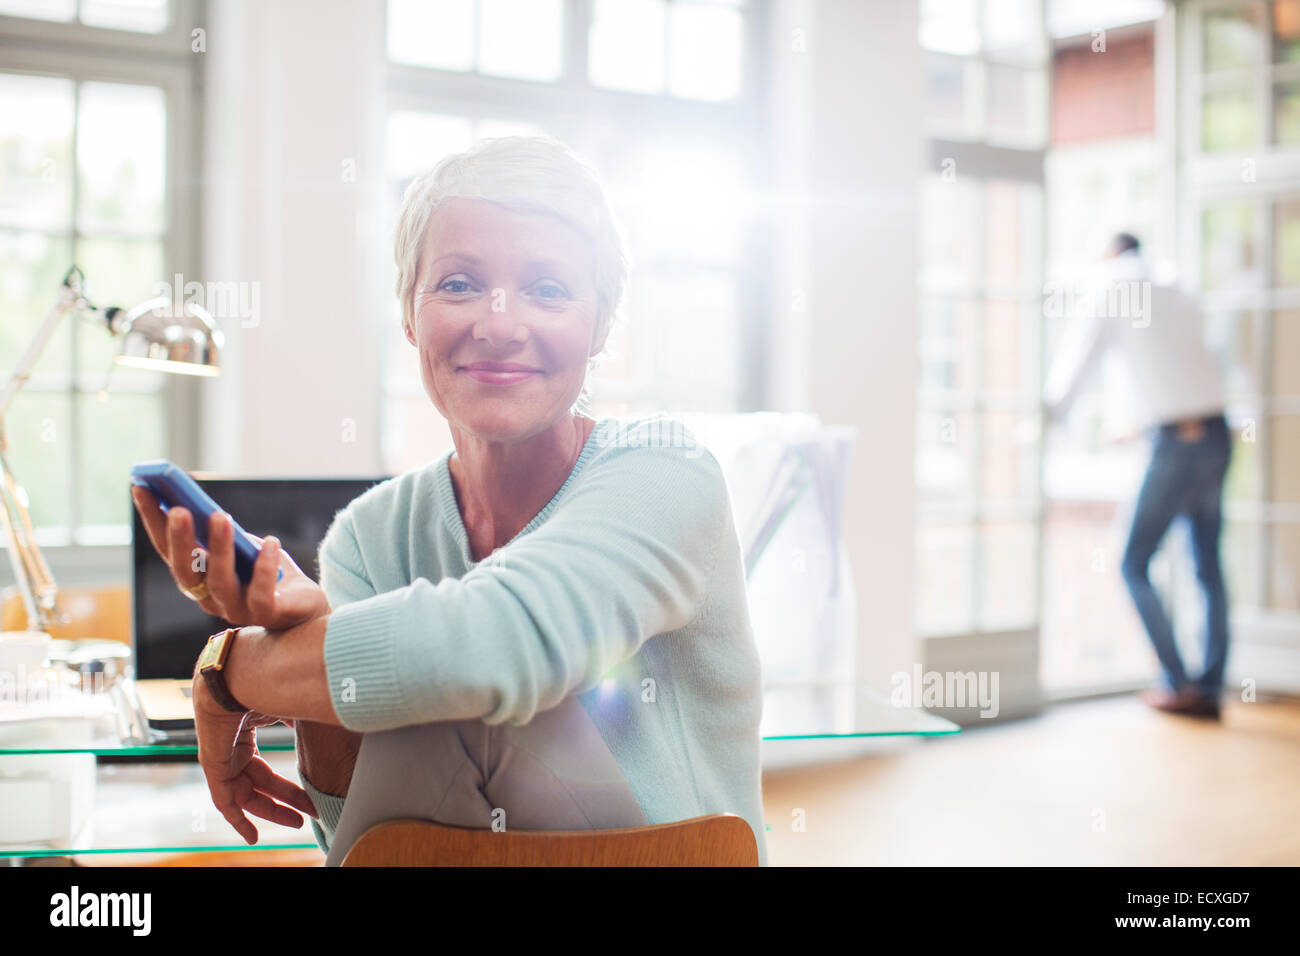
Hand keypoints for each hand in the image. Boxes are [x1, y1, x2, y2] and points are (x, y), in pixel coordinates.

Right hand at [132, 484, 328, 629]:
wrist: (308, 608)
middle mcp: (211, 598)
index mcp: (198, 580)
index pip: (168, 551)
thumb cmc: (272, 573)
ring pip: (219, 582)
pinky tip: (270, 542)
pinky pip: (261, 593)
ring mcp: (237, 610)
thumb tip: (206, 508)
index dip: (152, 521)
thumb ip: (224, 534)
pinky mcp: (267, 615)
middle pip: (186, 572)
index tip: (141, 487)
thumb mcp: (245, 547)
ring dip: (218, 548)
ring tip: (220, 516)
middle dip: (180, 540)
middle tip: (179, 509)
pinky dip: (264, 566)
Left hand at [193, 670, 316, 843]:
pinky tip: (252, 836)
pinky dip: (237, 820)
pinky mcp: (213, 767)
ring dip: (272, 812)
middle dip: (287, 801)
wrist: (235, 673)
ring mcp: (221, 759)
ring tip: (297, 823)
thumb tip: (323, 722)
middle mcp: (231, 750)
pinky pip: (224, 802)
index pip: (266, 771)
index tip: (307, 797)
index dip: (286, 787)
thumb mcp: (288, 706)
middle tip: (310, 813)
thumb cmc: (261, 682)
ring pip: (246, 796)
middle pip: (261, 785)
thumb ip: (301, 720)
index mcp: (245, 735)